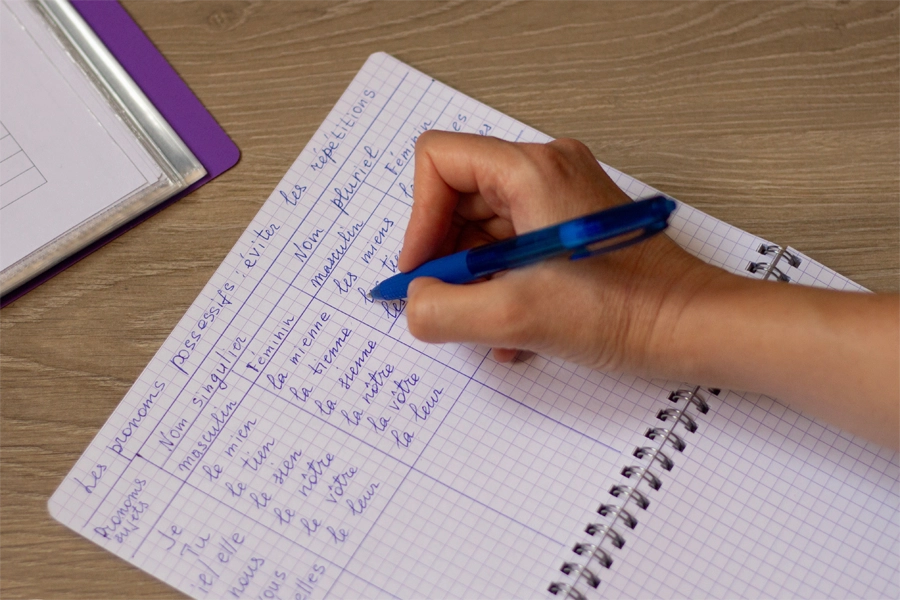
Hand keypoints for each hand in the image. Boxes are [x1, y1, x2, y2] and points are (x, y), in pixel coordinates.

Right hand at [400, 131, 722, 374]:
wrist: (693, 328)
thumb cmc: (625, 311)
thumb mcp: (514, 317)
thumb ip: (442, 309)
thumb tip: (414, 301)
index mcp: (532, 171)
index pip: (438, 161)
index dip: (418, 219)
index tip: (423, 271)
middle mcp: (546, 170)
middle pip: (457, 197)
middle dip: (446, 257)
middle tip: (449, 304)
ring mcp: (561, 196)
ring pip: (483, 228)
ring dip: (474, 281)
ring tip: (486, 328)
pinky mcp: (570, 225)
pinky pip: (512, 246)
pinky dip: (500, 285)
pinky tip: (510, 330)